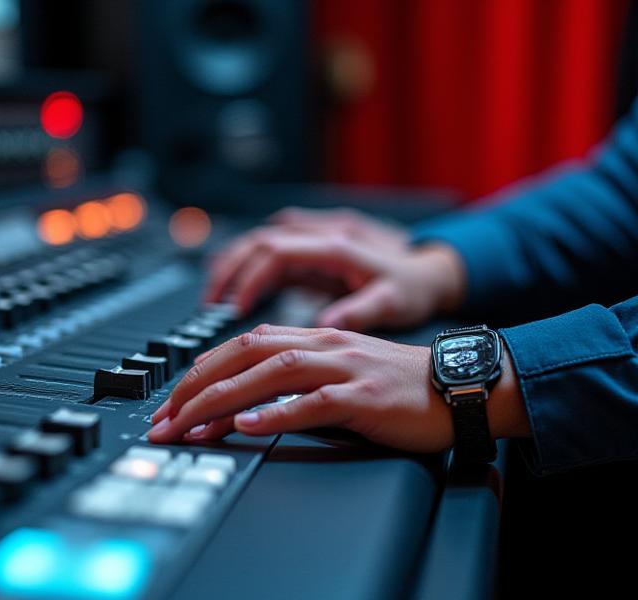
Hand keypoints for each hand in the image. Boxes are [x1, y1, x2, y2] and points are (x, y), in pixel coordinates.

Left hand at [148, 324, 454, 452]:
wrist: (456, 385)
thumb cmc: (395, 383)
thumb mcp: (336, 373)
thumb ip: (292, 383)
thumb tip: (241, 410)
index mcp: (313, 336)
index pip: (242, 344)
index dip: (201, 370)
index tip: (172, 401)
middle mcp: (322, 344)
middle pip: (246, 352)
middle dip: (197, 386)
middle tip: (165, 420)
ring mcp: (344, 367)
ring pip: (272, 373)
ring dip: (223, 399)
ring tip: (189, 425)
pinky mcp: (365, 397)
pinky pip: (315, 402)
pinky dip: (278, 413)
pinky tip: (249, 426)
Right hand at [207, 210, 466, 330]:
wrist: (428, 269)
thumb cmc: (411, 286)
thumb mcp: (394, 301)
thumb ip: (361, 310)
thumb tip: (326, 324)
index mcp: (337, 245)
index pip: (278, 251)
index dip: (251, 277)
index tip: (236, 307)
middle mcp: (321, 235)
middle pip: (260, 240)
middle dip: (229, 269)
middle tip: (209, 303)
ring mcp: (315, 240)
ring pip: (260, 241)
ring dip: (233, 266)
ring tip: (213, 298)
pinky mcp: (312, 253)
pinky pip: (269, 253)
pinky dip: (247, 268)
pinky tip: (233, 287)